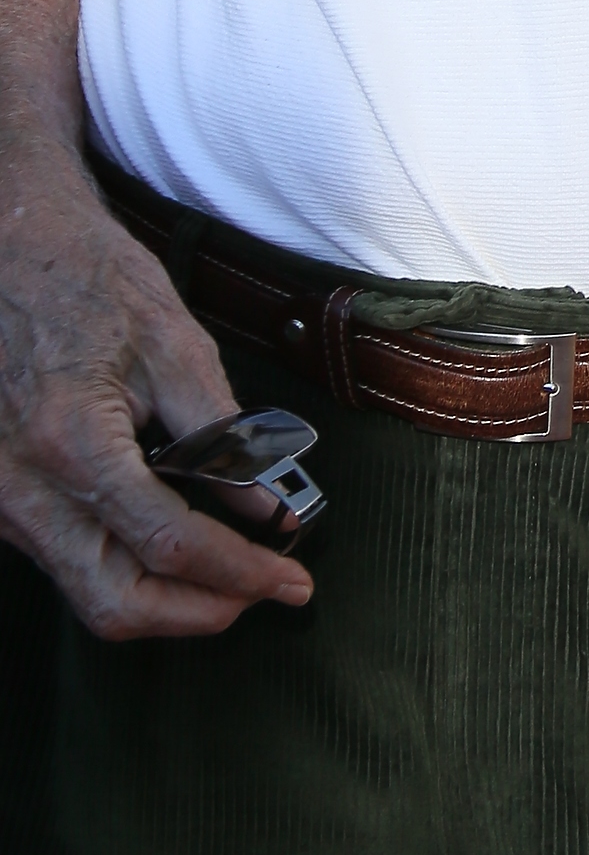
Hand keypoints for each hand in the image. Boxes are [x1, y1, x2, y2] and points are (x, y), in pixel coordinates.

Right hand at [0, 131, 314, 636]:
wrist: (4, 241)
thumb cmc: (85, 275)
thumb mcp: (169, 338)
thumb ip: (220, 431)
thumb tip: (266, 504)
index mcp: (71, 443)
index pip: (169, 546)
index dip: (242, 572)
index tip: (294, 579)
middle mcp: (23, 488)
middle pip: (115, 603)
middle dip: (200, 612)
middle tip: (261, 591)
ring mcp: (1, 499)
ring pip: (84, 591)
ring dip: (163, 598)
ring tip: (229, 570)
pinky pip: (63, 559)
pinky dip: (123, 566)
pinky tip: (172, 538)